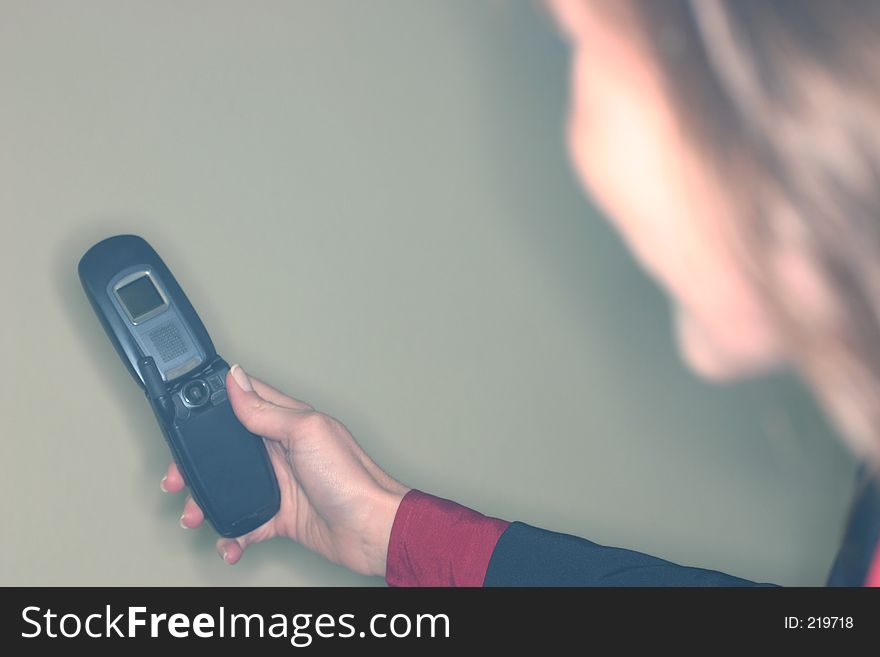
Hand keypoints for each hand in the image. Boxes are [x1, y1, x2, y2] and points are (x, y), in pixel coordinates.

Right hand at [160, 364, 408, 576]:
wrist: (372, 531)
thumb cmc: (352, 478)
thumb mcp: (306, 432)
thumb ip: (267, 410)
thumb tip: (237, 378)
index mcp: (289, 422)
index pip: (245, 401)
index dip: (214, 402)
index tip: (183, 409)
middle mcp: (282, 450)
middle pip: (227, 450)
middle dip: (197, 464)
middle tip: (176, 478)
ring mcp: (282, 484)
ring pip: (231, 489)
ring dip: (208, 503)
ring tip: (195, 515)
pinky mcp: (282, 516)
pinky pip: (247, 525)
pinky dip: (233, 536)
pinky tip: (230, 543)